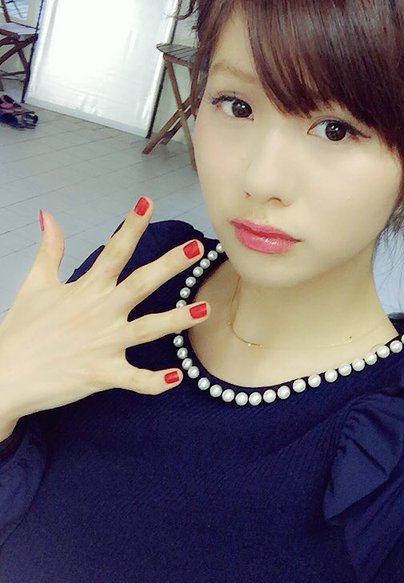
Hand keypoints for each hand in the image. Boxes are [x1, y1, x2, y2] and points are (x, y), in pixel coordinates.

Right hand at [0, 197, 210, 427]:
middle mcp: (100, 312)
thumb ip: (49, 250)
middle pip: (140, 284)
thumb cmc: (20, 329)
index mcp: (86, 289)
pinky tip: (177, 376)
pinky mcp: (101, 374)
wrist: (3, 375)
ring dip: (176, 319)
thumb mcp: (35, 284)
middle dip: (169, 265)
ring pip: (147, 329)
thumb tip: (50, 216)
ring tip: (205, 309)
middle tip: (196, 248)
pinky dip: (154, 381)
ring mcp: (103, 344)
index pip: (114, 251)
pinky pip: (133, 379)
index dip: (131, 225)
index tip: (148, 201)